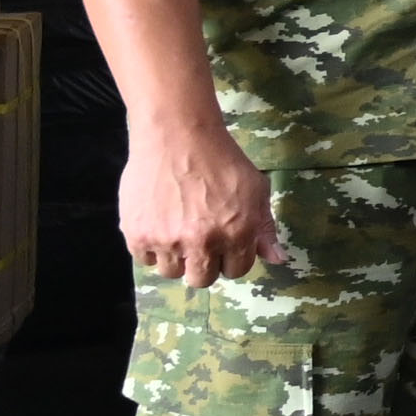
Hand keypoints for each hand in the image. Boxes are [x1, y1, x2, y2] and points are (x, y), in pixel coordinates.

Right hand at [122, 121, 285, 287]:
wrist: (177, 136)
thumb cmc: (222, 160)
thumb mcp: (256, 189)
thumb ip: (265, 228)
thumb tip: (278, 259)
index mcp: (237, 233)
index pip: (236, 270)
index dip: (231, 257)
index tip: (224, 243)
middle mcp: (202, 242)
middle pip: (202, 279)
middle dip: (204, 264)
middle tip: (199, 241)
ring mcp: (167, 240)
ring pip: (171, 272)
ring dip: (176, 257)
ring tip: (176, 230)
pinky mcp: (137, 234)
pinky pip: (144, 259)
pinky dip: (150, 248)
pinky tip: (158, 225)